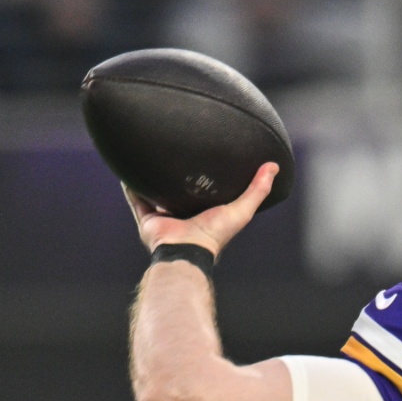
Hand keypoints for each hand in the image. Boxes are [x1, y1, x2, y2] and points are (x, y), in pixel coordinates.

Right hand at [124, 162, 279, 255]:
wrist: (186, 249)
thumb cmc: (214, 234)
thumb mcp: (242, 209)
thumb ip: (257, 189)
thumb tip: (274, 167)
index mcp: (204, 214)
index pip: (206, 193)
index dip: (207, 177)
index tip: (207, 157)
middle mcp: (183, 215)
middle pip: (179, 192)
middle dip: (177, 176)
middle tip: (176, 151)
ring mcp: (164, 217)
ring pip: (155, 193)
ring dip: (152, 178)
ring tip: (149, 156)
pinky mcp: (147, 219)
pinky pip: (136, 199)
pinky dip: (131, 186)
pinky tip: (127, 170)